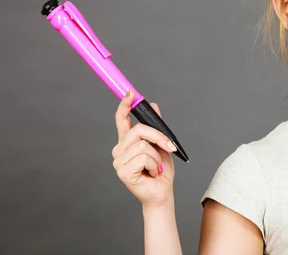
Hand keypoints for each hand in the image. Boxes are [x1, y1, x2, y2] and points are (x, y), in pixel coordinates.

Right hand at [112, 90, 175, 208]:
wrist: (162, 193)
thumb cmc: (160, 171)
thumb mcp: (161, 145)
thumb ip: (155, 127)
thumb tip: (153, 105)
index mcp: (126, 142)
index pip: (122, 119)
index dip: (125, 105)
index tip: (131, 93)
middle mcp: (119, 150)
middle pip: (139, 130)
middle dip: (159, 137)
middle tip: (169, 148)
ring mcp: (118, 161)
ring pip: (143, 145)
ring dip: (157, 156)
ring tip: (156, 167)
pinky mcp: (123, 171)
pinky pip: (144, 157)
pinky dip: (154, 165)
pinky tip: (152, 174)